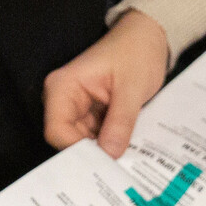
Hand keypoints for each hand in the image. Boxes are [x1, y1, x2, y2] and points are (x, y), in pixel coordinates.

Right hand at [42, 8, 170, 156]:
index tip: (106, 163)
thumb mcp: (133, 88)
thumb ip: (120, 121)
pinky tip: (125, 149)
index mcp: (63, 87)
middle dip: (92, 154)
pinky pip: (95, 137)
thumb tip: (110, 155)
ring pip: (82, 143)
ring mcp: (76, 108)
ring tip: (126, 159)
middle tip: (118, 168)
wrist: (148, 37)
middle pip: (67, 141)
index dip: (78, 150)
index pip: (57, 131)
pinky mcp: (90, 114)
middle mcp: (63, 99)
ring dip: (103, 151)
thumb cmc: (137, 52)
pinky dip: (108, 144)